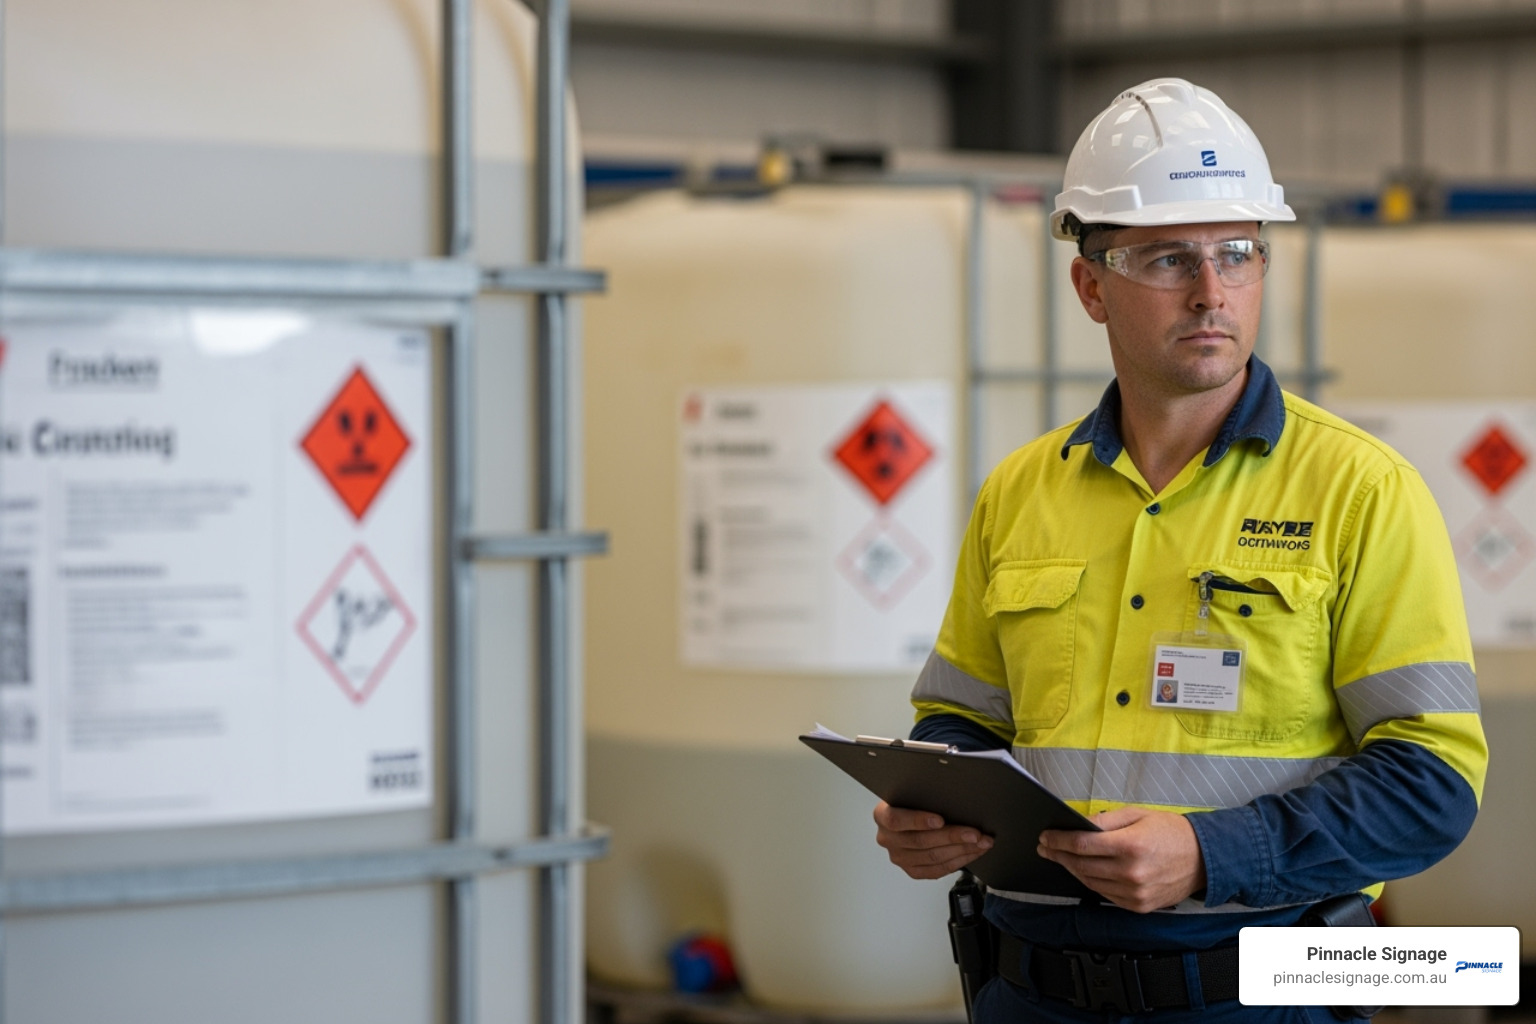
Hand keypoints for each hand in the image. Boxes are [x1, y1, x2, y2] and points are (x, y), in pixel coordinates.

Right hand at [873, 801, 993, 879]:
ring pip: (933, 857)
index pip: (896, 820)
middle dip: (953, 837)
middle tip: (975, 833)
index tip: (941, 820)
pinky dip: (959, 861)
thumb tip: (954, 798)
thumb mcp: (912, 793)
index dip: (919, 820)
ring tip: (981, 842)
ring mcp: (899, 857)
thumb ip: (924, 796)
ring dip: (962, 850)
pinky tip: (972, 852)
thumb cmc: (912, 802)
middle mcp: (887, 839)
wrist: (908, 815)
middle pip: (921, 841)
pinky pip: (937, 870)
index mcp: (882, 815)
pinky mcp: (912, 871)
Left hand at [1036, 806, 1206, 912]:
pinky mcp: (1138, 906)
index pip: (1081, 845)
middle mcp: (1131, 873)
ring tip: (1060, 858)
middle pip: (1081, 865)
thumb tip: (1076, 825)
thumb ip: (1105, 821)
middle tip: (1045, 847)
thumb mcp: (1137, 815)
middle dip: (1058, 855)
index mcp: (1130, 846)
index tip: (1045, 837)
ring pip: (1089, 882)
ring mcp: (1134, 893)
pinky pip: (1104, 895)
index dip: (1058, 841)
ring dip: (1071, 870)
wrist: (1204, 859)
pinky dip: (1090, 882)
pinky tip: (1082, 871)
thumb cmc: (1171, 832)